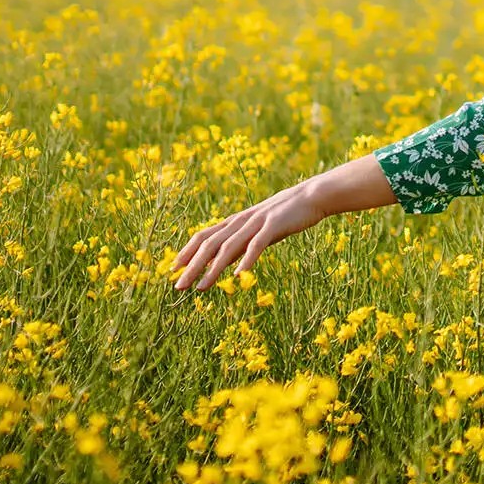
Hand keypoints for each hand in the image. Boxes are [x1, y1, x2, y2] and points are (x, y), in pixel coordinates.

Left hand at [172, 181, 327, 292]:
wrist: (311, 196)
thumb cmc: (285, 215)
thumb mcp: (257, 229)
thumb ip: (240, 242)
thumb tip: (220, 261)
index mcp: (235, 221)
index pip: (203, 236)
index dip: (186, 252)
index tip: (172, 269)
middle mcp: (241, 221)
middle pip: (210, 244)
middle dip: (192, 266)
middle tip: (178, 286)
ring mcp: (256, 223)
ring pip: (228, 247)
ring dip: (212, 269)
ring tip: (201, 288)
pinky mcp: (274, 226)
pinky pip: (257, 244)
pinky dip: (247, 260)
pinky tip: (239, 275)